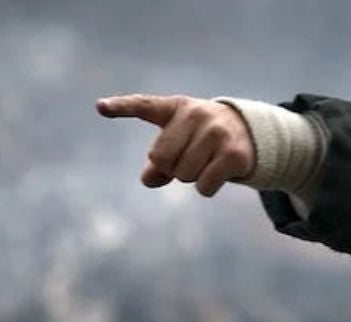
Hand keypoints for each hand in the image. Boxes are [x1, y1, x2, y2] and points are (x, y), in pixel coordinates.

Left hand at [97, 93, 254, 196]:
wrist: (250, 133)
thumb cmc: (202, 138)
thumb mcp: (178, 142)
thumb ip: (158, 163)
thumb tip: (148, 180)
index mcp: (175, 108)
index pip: (143, 105)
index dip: (121, 107)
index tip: (100, 107)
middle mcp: (195, 114)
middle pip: (161, 159)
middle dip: (172, 167)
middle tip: (190, 156)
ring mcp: (216, 132)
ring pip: (183, 175)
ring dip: (192, 177)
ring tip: (207, 160)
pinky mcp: (233, 154)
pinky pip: (203, 187)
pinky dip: (207, 188)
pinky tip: (219, 172)